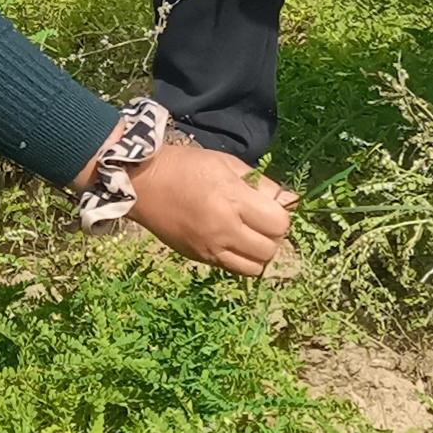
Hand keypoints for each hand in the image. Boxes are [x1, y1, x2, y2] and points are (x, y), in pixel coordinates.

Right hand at [117, 135, 295, 277]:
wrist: (142, 183)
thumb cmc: (186, 166)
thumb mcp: (226, 163)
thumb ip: (261, 183)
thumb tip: (291, 200)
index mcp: (232, 199)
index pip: (279, 222)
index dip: (282, 215)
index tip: (272, 206)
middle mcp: (224, 228)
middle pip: (271, 248)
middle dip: (274, 235)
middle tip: (263, 221)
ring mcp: (211, 248)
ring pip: (255, 267)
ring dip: (260, 252)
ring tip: (250, 235)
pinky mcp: (200, 258)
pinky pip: (234, 269)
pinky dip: (242, 259)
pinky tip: (234, 242)